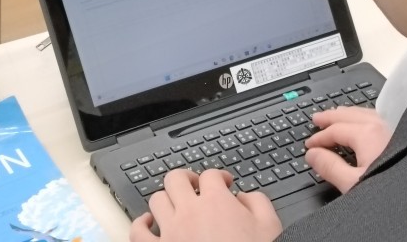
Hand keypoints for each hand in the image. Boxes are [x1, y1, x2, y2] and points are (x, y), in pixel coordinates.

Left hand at [130, 169, 281, 241]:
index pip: (210, 175)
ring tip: (175, 205)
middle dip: (187, 179)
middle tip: (196, 187)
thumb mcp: (269, 225)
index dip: (219, 176)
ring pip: (156, 200)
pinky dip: (140, 224)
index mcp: (216, 201)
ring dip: (166, 199)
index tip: (224, 185)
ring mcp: (171, 231)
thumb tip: (244, 197)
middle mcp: (190, 211)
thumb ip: (257, 202)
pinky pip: (137, 232)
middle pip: (176, 178)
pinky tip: (148, 223)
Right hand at [305, 106, 390, 192]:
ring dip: (347, 114)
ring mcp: (395, 127)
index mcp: (367, 133)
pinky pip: (378, 117)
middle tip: (317, 118)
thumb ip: (330, 167)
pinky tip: (365, 123)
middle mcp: (382, 125)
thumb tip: (313, 155)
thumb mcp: (353, 184)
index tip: (309, 144)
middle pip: (349, 115)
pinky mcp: (406, 134)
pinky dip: (364, 117)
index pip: (335, 130)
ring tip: (337, 116)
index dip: (319, 137)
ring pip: (365, 113)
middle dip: (331, 117)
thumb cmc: (394, 190)